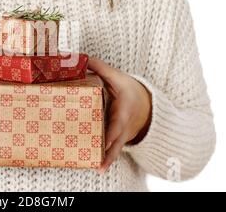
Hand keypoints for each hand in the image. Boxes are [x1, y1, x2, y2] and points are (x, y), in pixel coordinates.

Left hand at [88, 57, 151, 173]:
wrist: (145, 104)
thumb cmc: (129, 89)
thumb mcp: (117, 76)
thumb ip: (100, 68)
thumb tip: (80, 59)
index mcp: (124, 107)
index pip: (118, 120)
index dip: (112, 131)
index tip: (105, 139)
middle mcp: (124, 123)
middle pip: (116, 138)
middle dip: (108, 149)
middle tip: (98, 160)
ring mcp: (122, 133)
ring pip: (115, 148)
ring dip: (108, 158)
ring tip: (99, 168)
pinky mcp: (117, 138)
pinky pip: (113, 150)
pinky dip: (107, 159)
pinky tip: (98, 167)